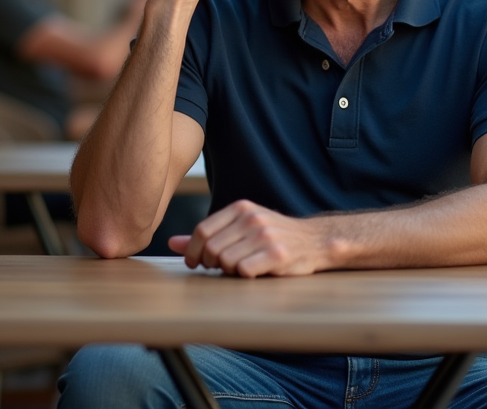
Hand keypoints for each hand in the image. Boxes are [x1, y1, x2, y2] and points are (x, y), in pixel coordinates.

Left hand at [168, 200, 333, 277]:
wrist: (314, 241)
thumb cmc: (273, 237)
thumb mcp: (240, 228)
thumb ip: (208, 236)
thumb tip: (172, 243)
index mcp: (241, 208)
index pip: (202, 231)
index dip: (194, 252)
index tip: (196, 263)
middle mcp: (252, 218)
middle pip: (211, 249)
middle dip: (211, 264)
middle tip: (222, 268)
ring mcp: (265, 236)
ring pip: (226, 262)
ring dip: (229, 271)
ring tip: (241, 268)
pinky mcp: (278, 254)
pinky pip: (245, 271)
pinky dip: (245, 276)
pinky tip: (254, 272)